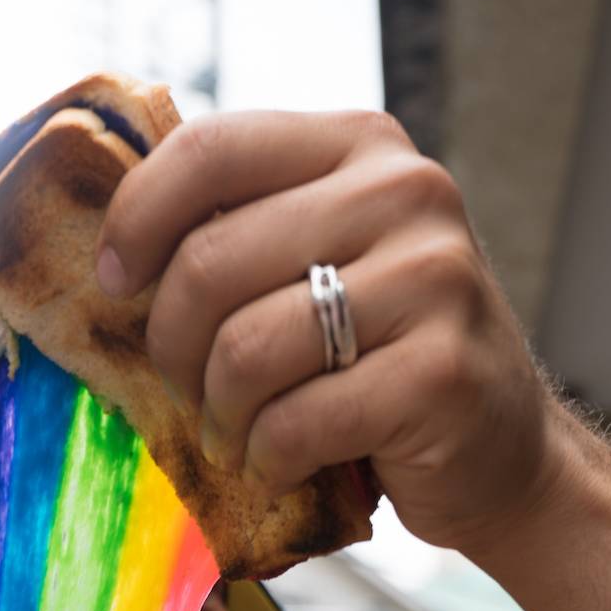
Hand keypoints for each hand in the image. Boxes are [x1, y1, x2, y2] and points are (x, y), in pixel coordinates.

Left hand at [96, 109, 570, 561]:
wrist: (504, 450)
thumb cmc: (381, 359)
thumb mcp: (321, 262)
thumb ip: (243, 230)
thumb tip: (106, 248)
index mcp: (360, 146)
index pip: (209, 150)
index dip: (136, 220)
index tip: (116, 282)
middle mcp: (406, 193)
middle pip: (209, 264)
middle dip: (172, 348)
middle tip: (189, 390)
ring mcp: (434, 280)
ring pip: (244, 351)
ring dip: (219, 415)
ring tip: (238, 434)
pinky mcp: (440, 374)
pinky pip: (295, 424)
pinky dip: (267, 460)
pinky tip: (282, 464)